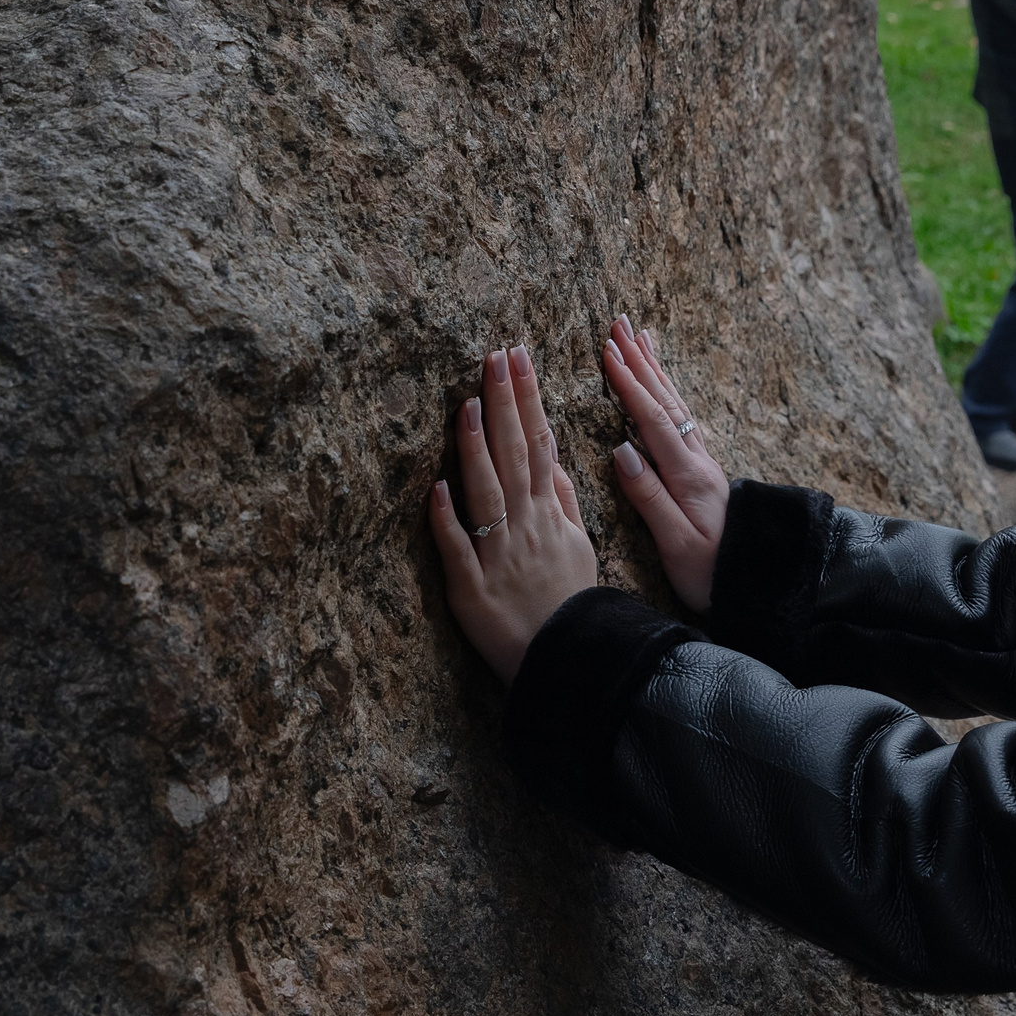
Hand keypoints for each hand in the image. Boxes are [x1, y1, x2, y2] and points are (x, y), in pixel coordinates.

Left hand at [429, 345, 600, 683]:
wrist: (567, 659)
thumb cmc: (569, 600)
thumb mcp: (579, 545)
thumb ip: (564, 500)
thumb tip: (555, 457)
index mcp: (550, 513)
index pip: (540, 443)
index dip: (528, 399)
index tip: (518, 357)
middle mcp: (527, 526)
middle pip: (514, 456)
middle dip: (505, 404)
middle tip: (494, 356)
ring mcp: (500, 555)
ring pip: (488, 494)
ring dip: (475, 448)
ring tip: (466, 404)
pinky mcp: (474, 588)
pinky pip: (459, 550)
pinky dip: (448, 521)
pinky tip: (436, 488)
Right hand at [601, 316, 729, 611]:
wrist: (757, 582)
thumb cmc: (711, 572)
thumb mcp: (676, 543)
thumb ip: (649, 498)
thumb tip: (620, 451)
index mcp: (687, 476)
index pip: (653, 420)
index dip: (630, 385)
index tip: (608, 352)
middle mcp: (698, 461)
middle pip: (666, 401)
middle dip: (641, 362)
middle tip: (620, 325)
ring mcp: (703, 464)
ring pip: (677, 405)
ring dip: (656, 370)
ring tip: (640, 338)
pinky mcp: (703, 472)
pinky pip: (682, 419)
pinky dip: (668, 394)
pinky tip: (662, 385)